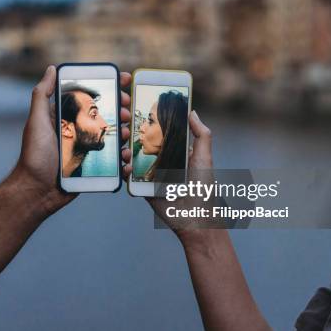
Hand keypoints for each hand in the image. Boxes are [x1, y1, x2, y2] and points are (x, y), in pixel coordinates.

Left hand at [14, 65, 131, 216]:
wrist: (37, 191)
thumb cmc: (34, 155)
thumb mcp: (36, 121)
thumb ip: (42, 94)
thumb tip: (52, 69)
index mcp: (66, 117)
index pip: (90, 96)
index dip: (109, 88)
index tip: (125, 80)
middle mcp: (78, 130)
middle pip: (107, 115)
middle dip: (121, 110)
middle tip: (126, 112)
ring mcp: (87, 148)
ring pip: (113, 136)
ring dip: (124, 134)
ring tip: (125, 136)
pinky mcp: (93, 166)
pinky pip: (113, 161)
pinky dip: (123, 160)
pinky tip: (125, 161)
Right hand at [122, 110, 217, 238]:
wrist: (194, 219)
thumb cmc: (203, 188)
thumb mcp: (205, 157)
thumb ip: (201, 134)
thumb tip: (192, 112)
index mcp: (179, 153)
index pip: (163, 134)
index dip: (152, 124)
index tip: (139, 111)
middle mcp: (165, 162)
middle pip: (146, 145)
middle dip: (134, 136)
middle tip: (126, 128)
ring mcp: (153, 176)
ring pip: (135, 160)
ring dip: (127, 152)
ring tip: (126, 149)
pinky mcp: (144, 189)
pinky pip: (132, 178)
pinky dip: (126, 171)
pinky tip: (126, 167)